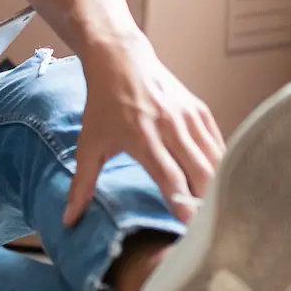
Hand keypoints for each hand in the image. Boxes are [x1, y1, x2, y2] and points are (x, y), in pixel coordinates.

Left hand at [64, 36, 224, 226]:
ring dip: (219, 186)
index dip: (183, 205)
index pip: (171, 178)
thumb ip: (82, 184)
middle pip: (201, 172)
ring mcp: (189, 117)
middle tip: (208, 228)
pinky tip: (220, 185)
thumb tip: (68, 220)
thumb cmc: (103, 105)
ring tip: (218, 211)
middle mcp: (171, 127)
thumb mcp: (88, 143)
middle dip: (207, 201)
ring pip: (215, 159)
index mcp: (143, 138)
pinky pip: (219, 144)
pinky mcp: (200, 111)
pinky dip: (222, 166)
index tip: (191, 231)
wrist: (121, 59)